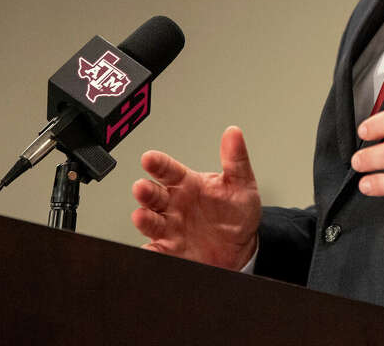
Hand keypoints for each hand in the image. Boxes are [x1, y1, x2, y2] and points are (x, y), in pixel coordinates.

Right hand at [131, 125, 261, 269]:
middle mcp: (174, 205)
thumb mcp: (242, 184)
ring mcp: (170, 228)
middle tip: (140, 187)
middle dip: (145, 191)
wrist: (243, 247)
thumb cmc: (237, 212)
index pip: (169, 171)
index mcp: (188, 184)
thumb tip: (234, 132)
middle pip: (154, 195)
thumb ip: (235, 159)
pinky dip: (150, 252)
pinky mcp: (170, 250)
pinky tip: (149, 249)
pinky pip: (156, 251)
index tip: (149, 158)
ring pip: (151, 221)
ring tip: (141, 215)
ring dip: (144, 219)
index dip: (158, 164)